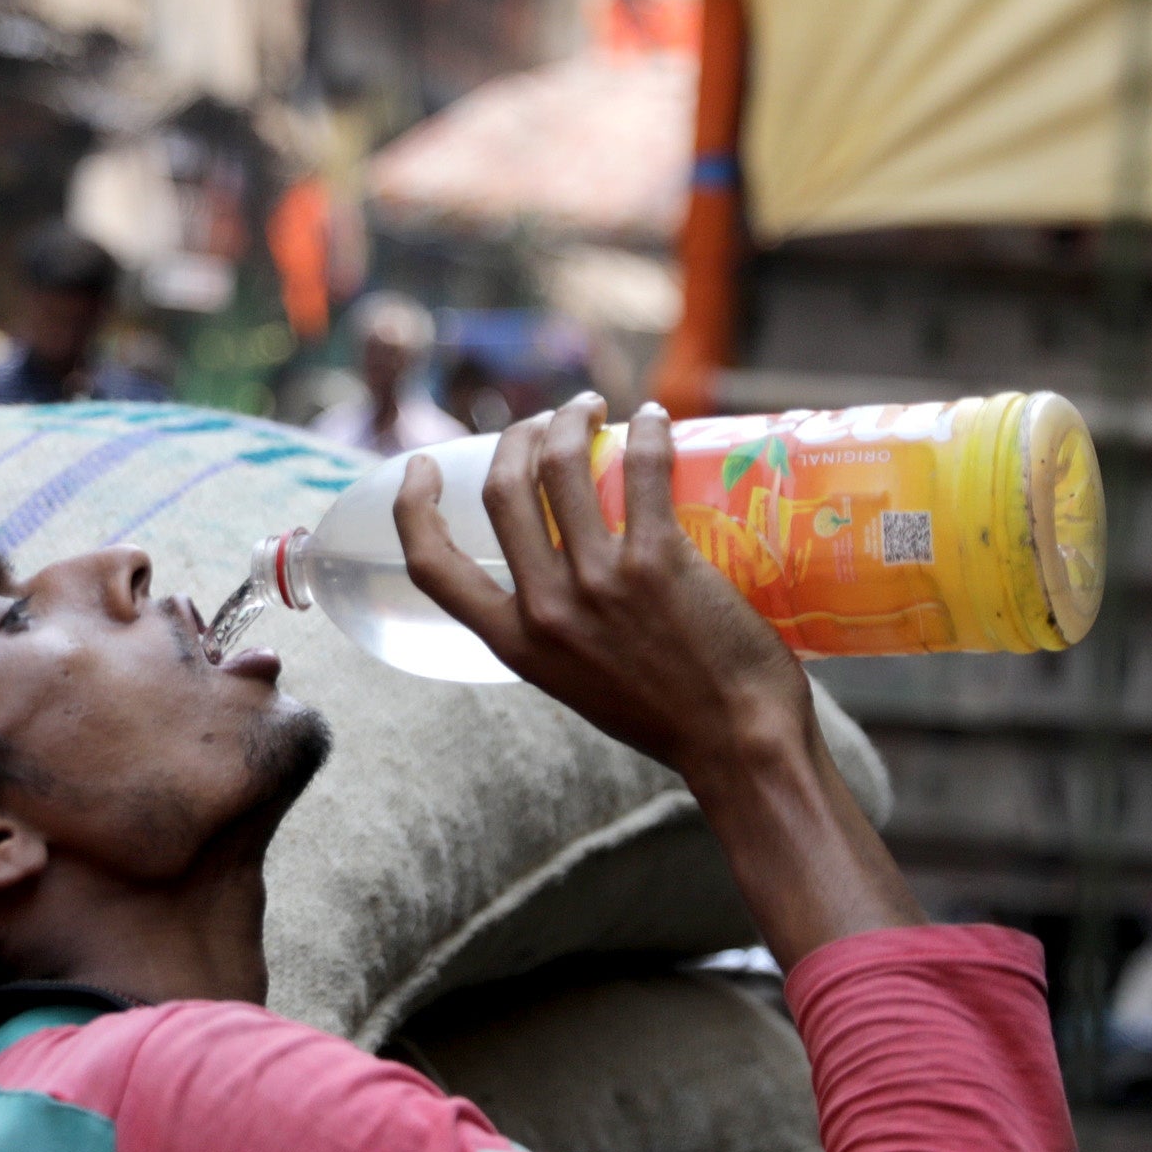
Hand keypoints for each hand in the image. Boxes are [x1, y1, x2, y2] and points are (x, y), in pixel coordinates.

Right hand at [393, 393, 809, 782]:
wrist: (738, 744)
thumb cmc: (670, 720)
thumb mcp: (580, 684)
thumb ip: (561, 634)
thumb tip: (563, 577)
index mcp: (516, 644)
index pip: (433, 566)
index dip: (414, 505)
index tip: (423, 467)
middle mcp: (547, 608)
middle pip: (504, 490)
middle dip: (518, 437)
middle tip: (546, 421)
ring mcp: (600, 581)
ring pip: (561, 467)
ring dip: (572, 420)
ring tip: (591, 407)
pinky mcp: (659, 561)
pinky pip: (641, 470)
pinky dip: (646, 432)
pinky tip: (655, 418)